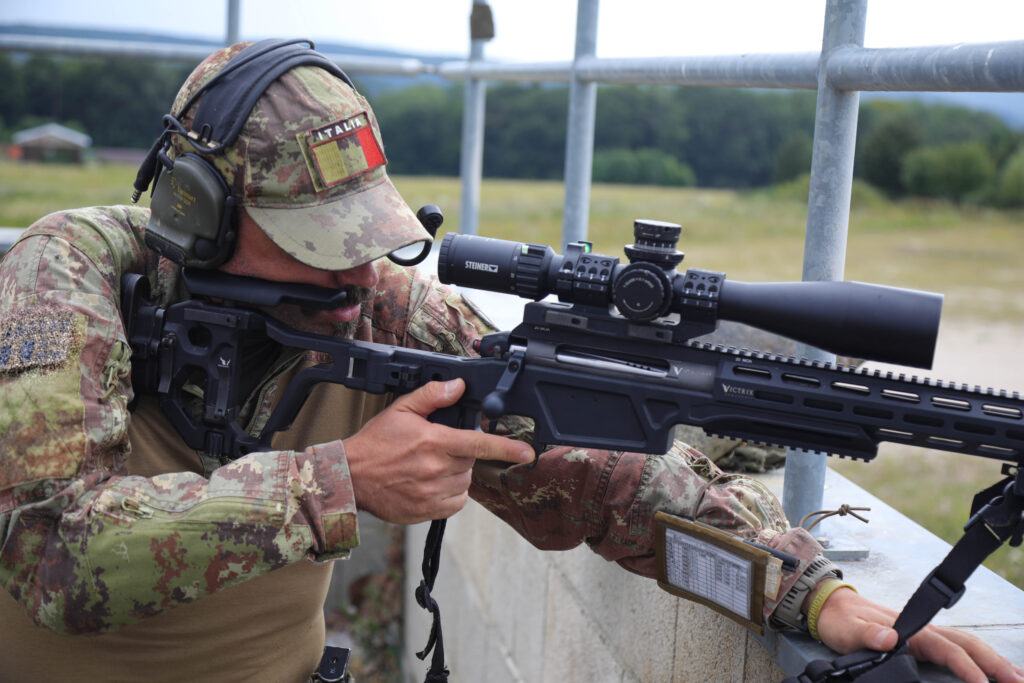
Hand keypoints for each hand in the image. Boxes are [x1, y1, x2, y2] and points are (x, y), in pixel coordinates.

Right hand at [344, 378, 533, 523]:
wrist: (350, 478)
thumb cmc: (374, 444)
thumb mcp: (401, 410)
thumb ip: (433, 396)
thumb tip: (457, 386)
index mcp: (435, 442)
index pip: (479, 444)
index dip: (507, 447)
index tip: (527, 451)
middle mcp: (437, 469)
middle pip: (470, 462)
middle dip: (461, 454)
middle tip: (438, 449)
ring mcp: (433, 493)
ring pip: (464, 482)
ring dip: (456, 474)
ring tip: (430, 467)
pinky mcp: (427, 511)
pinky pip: (456, 502)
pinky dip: (451, 493)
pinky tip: (432, 484)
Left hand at [816, 586, 1023, 682]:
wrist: (832, 606)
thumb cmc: (840, 620)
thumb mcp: (847, 630)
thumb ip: (867, 634)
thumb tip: (890, 637)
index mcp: (911, 630)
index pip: (947, 650)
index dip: (967, 668)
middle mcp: (923, 630)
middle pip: (968, 645)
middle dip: (995, 663)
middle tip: (1018, 682)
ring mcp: (925, 634)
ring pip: (967, 645)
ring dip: (993, 660)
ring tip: (1017, 677)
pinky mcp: (922, 640)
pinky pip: (957, 648)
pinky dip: (979, 657)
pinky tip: (990, 669)